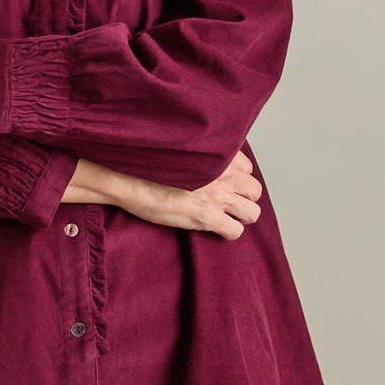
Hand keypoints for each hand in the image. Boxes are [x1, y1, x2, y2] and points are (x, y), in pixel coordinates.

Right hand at [65, 151, 262, 237]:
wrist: (129, 177)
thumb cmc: (149, 163)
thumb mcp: (183, 151)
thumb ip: (202, 155)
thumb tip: (206, 161)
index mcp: (220, 154)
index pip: (248, 168)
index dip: (236, 180)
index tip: (223, 185)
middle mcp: (225, 173)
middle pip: (255, 190)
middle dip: (242, 198)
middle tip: (224, 204)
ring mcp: (219, 196)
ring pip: (252, 212)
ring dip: (239, 216)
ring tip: (222, 217)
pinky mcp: (208, 216)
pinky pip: (236, 231)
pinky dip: (227, 232)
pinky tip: (213, 229)